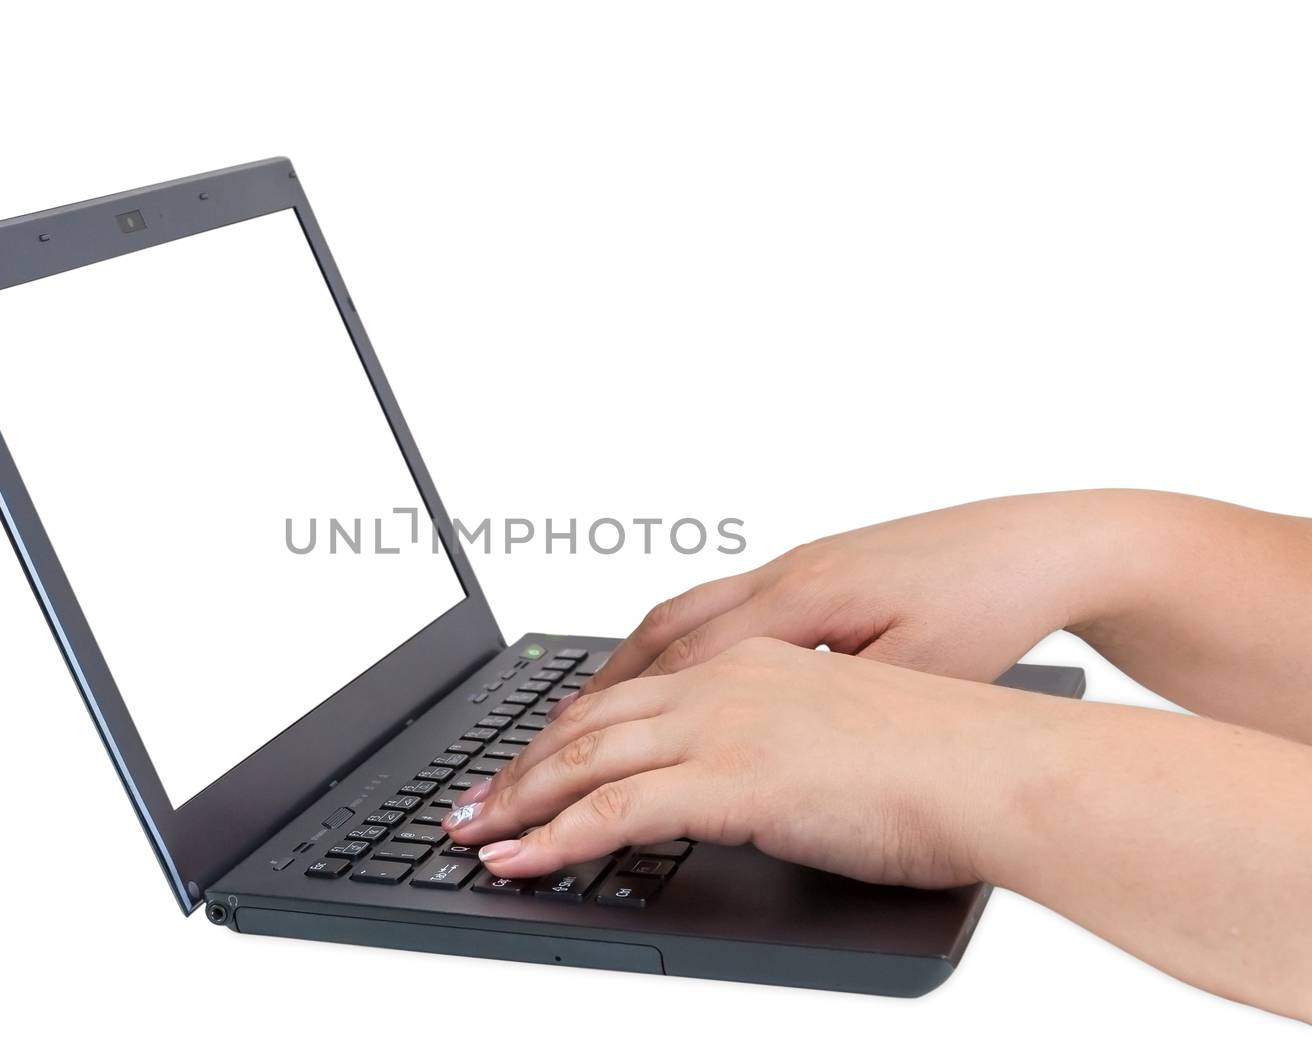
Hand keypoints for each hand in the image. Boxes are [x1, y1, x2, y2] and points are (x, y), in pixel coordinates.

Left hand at [445, 637, 1028, 885]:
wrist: (1004, 764)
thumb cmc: (951, 759)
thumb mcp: (849, 734)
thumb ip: (787, 747)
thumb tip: (764, 782)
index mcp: (754, 662)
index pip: (634, 691)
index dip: (570, 730)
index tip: (529, 760)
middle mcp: (728, 679)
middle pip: (591, 719)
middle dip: (521, 764)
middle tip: (473, 799)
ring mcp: (725, 723)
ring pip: (586, 758)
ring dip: (518, 800)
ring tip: (471, 832)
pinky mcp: (733, 777)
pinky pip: (614, 810)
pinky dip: (553, 838)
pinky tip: (517, 861)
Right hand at [578, 490, 1164, 696]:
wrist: (1048, 543)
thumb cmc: (994, 608)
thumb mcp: (921, 676)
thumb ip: (838, 709)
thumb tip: (769, 751)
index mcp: (803, 600)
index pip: (681, 669)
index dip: (617, 724)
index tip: (568, 768)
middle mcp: (782, 574)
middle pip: (658, 639)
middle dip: (592, 700)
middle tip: (538, 752)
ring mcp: (792, 566)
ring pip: (677, 615)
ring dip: (620, 667)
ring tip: (572, 717)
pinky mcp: (810, 568)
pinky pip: (710, 603)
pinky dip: (666, 641)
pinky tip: (659, 671)